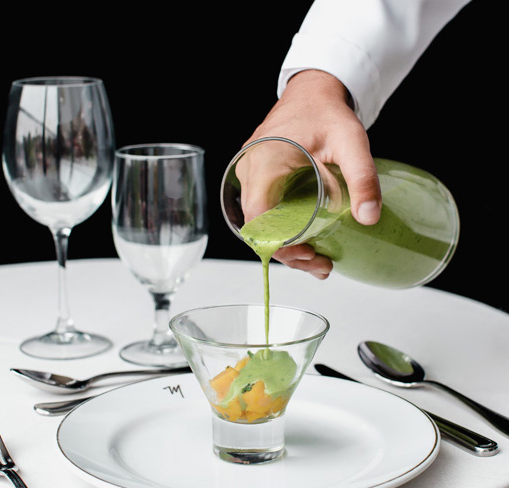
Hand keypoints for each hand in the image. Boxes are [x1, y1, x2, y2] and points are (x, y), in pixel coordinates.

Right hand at [243, 70, 381, 278]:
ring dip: (287, 246)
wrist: (314, 91)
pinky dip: (284, 231)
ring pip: (262, 224)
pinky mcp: (260, 179)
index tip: (307, 254)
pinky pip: (266, 212)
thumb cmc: (326, 112)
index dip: (278, 245)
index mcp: (263, 164)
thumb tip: (368, 217)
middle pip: (259, 228)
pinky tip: (307, 242)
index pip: (258, 220)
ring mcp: (252, 176)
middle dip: (288, 253)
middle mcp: (250, 172)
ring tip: (318, 259)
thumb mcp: (351, 142)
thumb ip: (362, 178)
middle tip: (320, 265)